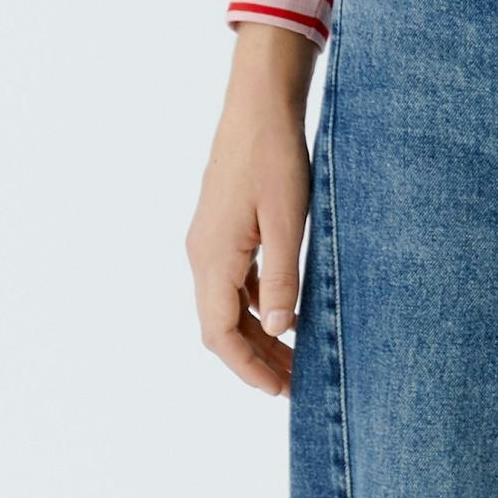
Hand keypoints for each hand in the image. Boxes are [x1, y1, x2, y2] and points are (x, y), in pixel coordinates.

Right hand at [187, 26, 320, 392]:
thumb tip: (279, 330)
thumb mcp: (290, 222)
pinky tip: (287, 313)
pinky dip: (257, 306)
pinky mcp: (222, 229)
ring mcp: (209, 242)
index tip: (280, 392)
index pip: (219, 335)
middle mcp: (202, 255)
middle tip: (295, 385)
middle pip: (220, 326)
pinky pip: (234, 282)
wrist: (258, 105)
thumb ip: (283, 280)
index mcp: (213, 258)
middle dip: (255, 360)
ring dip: (257, 335)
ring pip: (227, 306)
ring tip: (294, 357)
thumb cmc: (275, 158)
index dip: (248, 369)